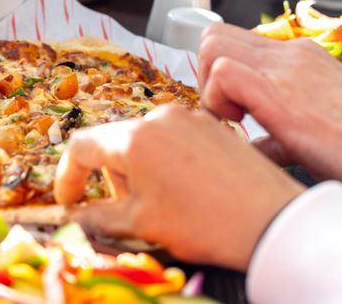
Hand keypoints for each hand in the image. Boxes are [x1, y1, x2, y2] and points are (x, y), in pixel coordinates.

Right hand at [54, 105, 303, 270]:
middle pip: (115, 142)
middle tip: (127, 211)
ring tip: (163, 203)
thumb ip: (99, 217)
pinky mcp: (213, 125)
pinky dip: (167, 162)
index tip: (69, 201)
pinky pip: (175, 139)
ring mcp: (190, 117)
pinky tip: (187, 190)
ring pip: (146, 141)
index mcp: (134, 138)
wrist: (273, 221)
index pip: (82, 147)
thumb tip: (77, 219)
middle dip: (111, 177)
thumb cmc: (204, 223)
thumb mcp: (142, 224)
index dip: (68, 176)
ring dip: (140, 169)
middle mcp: (159, 117)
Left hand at [197, 24, 341, 195]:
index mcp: (299, 58)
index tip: (227, 108)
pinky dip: (217, 100)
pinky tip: (240, 125)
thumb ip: (277, 133)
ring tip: (234, 118)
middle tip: (224, 112)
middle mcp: (290, 54)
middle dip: (204, 75)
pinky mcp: (279, 91)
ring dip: (209, 85)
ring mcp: (284, 68)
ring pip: (212, 45)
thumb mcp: (315, 128)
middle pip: (215, 35)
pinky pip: (222, 73)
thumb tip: (254, 149)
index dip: (217, 72)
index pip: (236, 41)